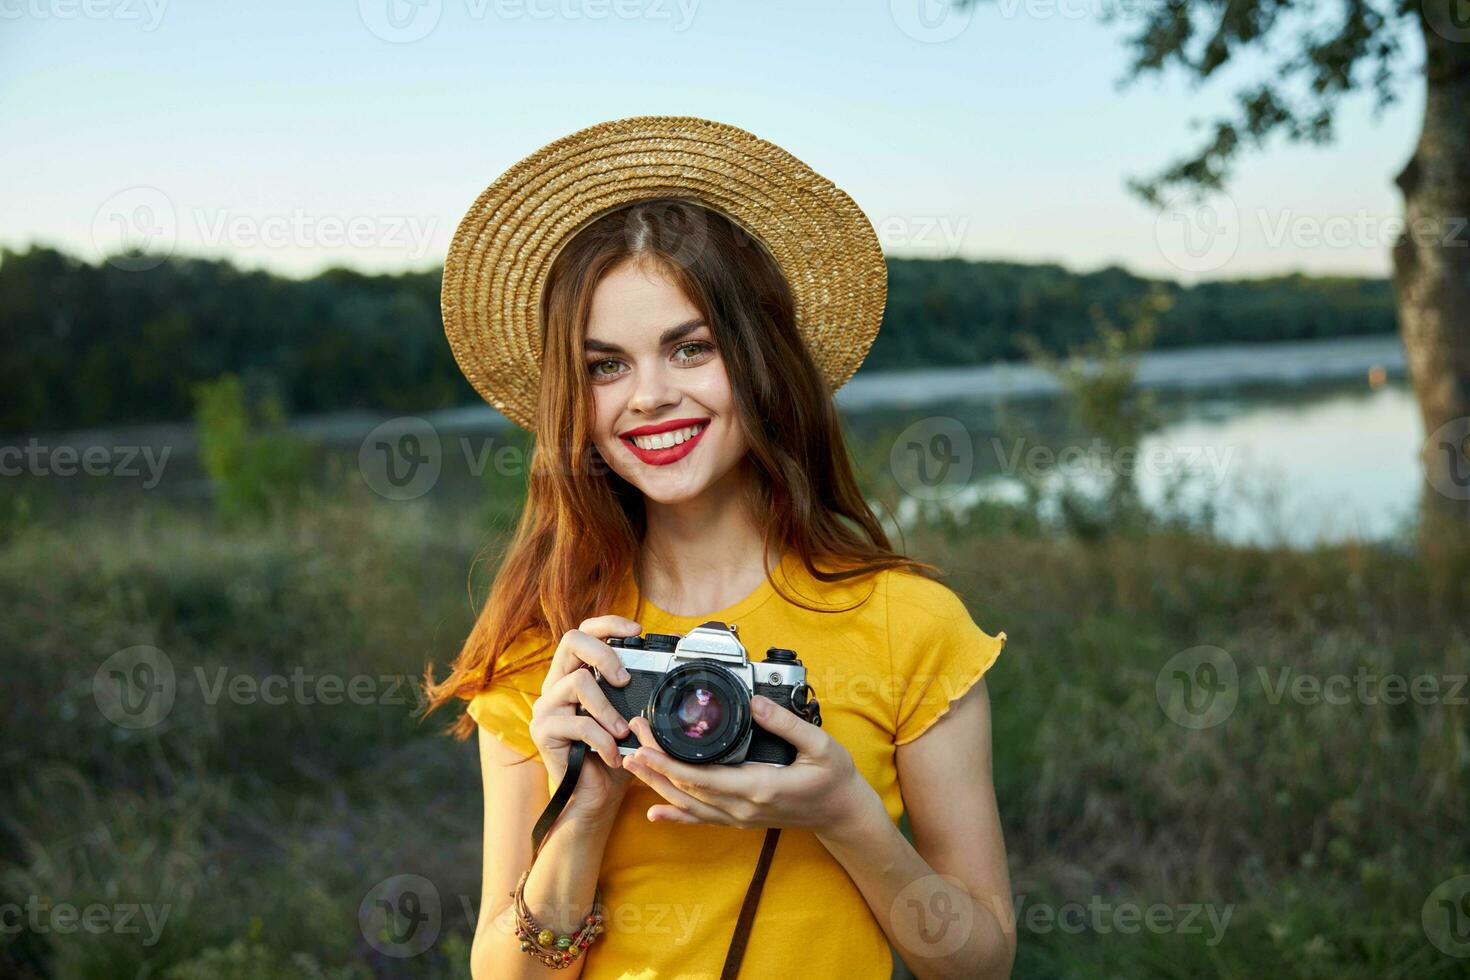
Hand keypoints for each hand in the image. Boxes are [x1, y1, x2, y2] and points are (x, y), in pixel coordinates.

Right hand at [528, 615, 641, 824]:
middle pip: (571, 640)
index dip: (608, 623)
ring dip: (608, 708)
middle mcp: (556, 684)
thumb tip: (676, 648)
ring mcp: (546, 707)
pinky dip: (603, 740)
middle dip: (604, 653)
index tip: (637, 630)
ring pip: (577, 683)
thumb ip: (645, 685)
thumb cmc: (617, 754)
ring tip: (623, 732)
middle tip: (625, 679)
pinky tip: (613, 756)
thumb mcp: (635, 714)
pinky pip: (578, 723)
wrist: (595, 799)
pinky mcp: (542, 732)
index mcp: (576, 674)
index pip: (584, 631)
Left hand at [622, 695, 876, 835]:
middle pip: (687, 789)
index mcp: (758, 786)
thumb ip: (786, 723)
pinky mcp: (740, 818)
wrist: (843, 813)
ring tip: (632, 764)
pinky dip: (676, 815)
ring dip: (658, 785)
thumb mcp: (819, 745)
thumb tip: (757, 702)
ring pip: (689, 805)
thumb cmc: (834, 778)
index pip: (702, 778)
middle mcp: (743, 807)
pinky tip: (655, 812)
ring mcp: (740, 816)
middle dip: (655, 765)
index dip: (668, 764)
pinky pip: (702, 819)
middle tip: (632, 738)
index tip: (645, 746)